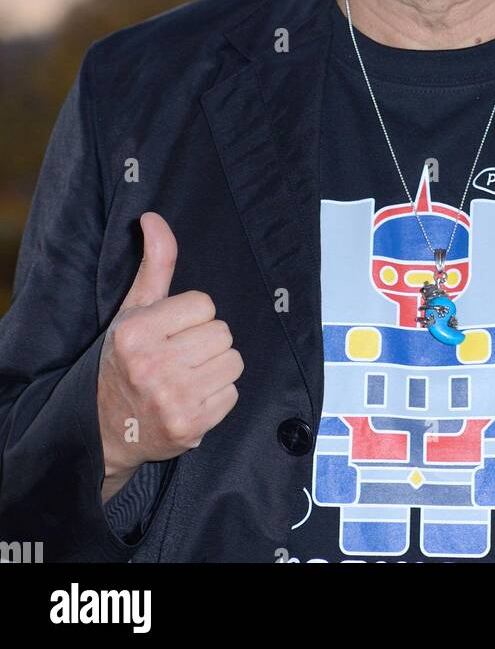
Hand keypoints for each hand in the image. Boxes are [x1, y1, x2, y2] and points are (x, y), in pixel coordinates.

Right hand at [97, 211, 243, 499]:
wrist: (107, 431)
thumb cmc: (125, 360)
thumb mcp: (134, 310)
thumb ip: (154, 264)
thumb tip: (153, 216)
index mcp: (134, 333)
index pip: (205, 304)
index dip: (191, 316)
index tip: (170, 332)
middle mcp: (150, 367)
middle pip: (222, 333)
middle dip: (205, 342)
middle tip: (178, 357)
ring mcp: (171, 400)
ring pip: (233, 361)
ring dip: (215, 369)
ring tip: (186, 377)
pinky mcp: (190, 427)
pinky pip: (233, 394)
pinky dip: (217, 396)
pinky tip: (192, 399)